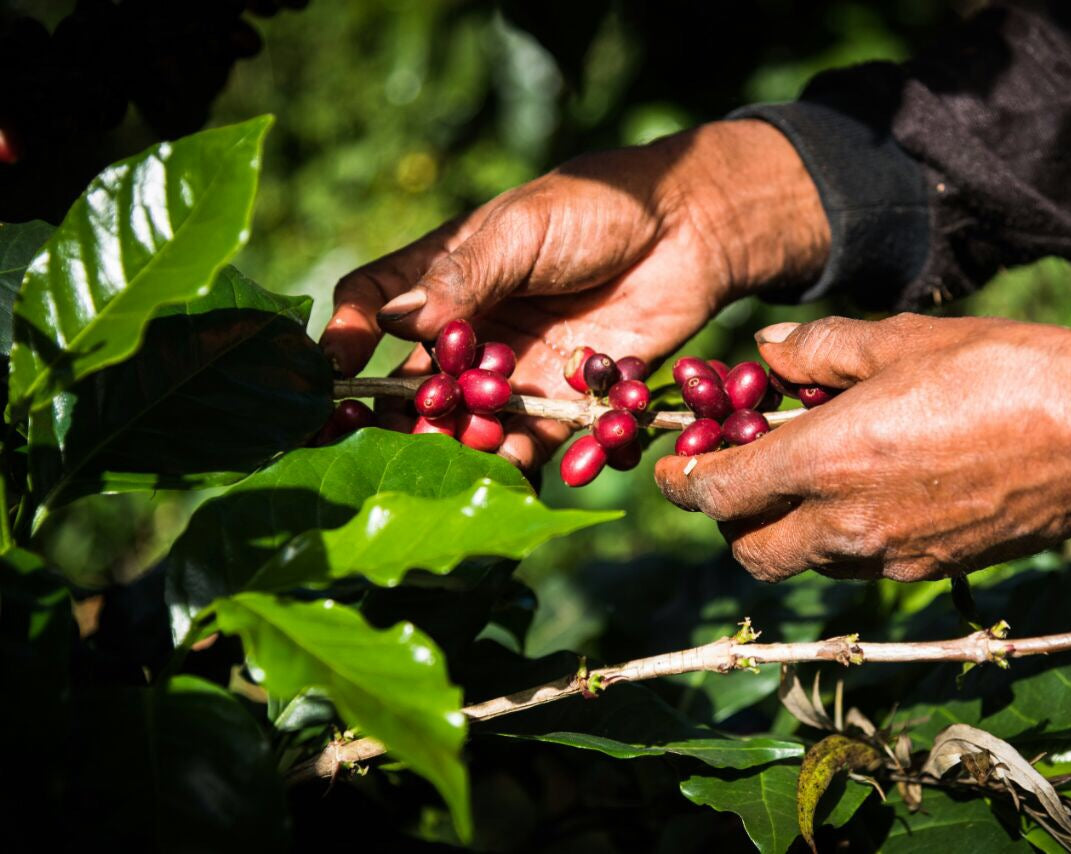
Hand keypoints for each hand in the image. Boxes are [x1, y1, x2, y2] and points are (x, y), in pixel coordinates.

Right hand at [320, 120, 827, 466]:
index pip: (375, 305)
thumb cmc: (595, 208)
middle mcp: (471, 330)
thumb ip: (464, 277)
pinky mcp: (565, 402)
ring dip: (456, 441)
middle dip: (398, 412)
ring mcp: (515, 370)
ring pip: (468, 420)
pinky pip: (533, 441)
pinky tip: (506, 470)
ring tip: (452, 454)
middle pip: (414, 380)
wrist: (689, 231)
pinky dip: (519, 458)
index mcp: (445, 277)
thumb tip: (397, 323)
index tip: (335, 367)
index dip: (349, 335)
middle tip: (383, 440)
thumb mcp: (521, 229)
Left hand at [654, 314, 1070, 581]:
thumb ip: (818, 349)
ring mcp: (889, 556)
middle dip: (728, 518)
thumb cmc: (1002, 374)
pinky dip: (838, 538)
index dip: (683, 482)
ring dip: (783, 530)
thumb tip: (764, 350)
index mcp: (826, 462)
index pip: (719, 493)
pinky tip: (866, 491)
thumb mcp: (901, 339)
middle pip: (749, 549)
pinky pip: (856, 564)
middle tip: (738, 473)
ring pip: (802, 562)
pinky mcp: (928, 570)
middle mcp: (847, 524)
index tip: (673, 466)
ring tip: (805, 477)